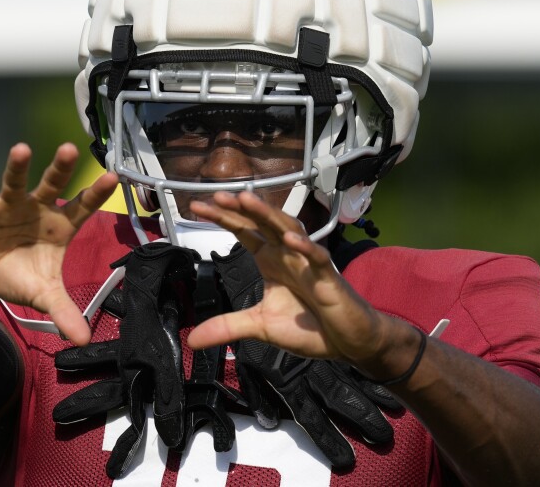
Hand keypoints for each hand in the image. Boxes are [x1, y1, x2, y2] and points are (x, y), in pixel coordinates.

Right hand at [0, 142, 117, 344]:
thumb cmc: (20, 273)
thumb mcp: (44, 294)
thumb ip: (64, 312)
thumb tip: (84, 340)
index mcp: (59, 226)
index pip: (82, 208)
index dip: (96, 194)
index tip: (114, 177)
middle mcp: (36, 209)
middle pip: (52, 186)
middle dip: (60, 168)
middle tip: (70, 149)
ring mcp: (8, 207)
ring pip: (14, 183)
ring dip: (16, 168)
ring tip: (20, 150)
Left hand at [186, 191, 401, 374]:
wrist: (347, 342)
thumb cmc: (309, 327)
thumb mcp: (260, 327)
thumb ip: (227, 327)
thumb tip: (192, 339)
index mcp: (271, 261)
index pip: (244, 232)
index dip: (223, 219)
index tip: (197, 207)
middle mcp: (288, 255)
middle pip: (262, 223)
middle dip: (240, 209)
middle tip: (217, 196)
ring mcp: (308, 263)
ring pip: (288, 229)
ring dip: (268, 215)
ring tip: (246, 200)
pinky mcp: (328, 278)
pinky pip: (317, 257)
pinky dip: (304, 247)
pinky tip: (289, 239)